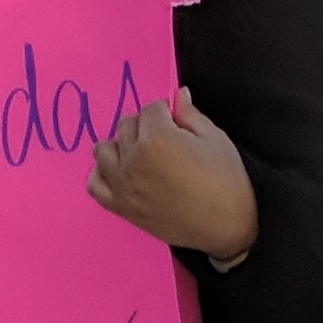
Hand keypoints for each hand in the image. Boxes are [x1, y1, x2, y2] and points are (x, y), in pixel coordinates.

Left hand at [92, 89, 260, 260]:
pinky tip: (122, 172)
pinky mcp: (120, 206)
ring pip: (103, 150)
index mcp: (158, 138)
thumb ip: (190, 115)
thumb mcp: (216, 140)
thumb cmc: (228, 182)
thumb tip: (179, 95)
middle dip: (145, 126)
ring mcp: (123, 185)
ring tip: (143, 154)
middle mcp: (133, 159)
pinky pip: (94, 183)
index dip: (167, 112)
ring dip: (121, 146)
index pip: (151, 108)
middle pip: (126, 125)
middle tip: (166, 139)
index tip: (178, 122)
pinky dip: (103, 174)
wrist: (228, 227)